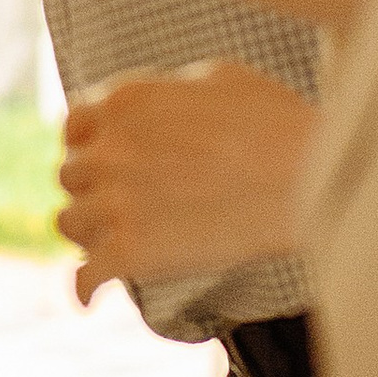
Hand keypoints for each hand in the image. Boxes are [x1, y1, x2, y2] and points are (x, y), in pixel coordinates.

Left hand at [57, 64, 315, 304]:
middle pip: (70, 176)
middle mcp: (109, 149)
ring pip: (70, 223)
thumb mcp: (218, 78)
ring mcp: (116, 201)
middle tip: (121, 207)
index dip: (87, 147)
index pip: (74, 128)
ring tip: (108, 244)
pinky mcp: (133, 251)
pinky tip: (88, 299)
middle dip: (93, 189)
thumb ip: (168, 90)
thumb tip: (158, 102)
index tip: (103, 165)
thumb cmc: (278, 122)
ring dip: (88, 233)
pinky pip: (86, 275)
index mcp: (123, 102)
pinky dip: (84, 289)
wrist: (307, 177)